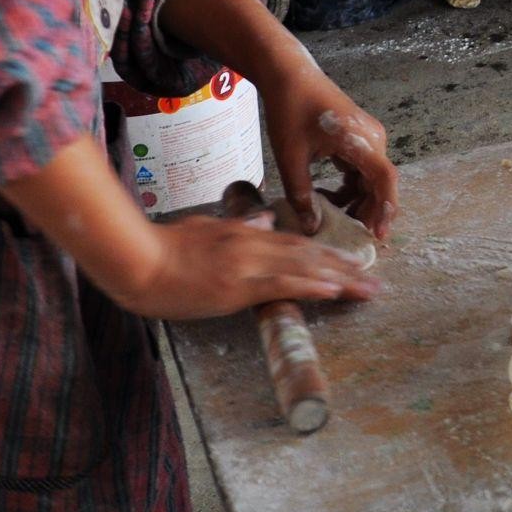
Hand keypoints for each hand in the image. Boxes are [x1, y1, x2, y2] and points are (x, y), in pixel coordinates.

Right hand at [101, 208, 380, 320]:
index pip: (296, 242)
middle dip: (344, 268)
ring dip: (339, 280)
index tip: (352, 261)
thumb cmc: (165, 245)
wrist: (138, 259)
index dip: (327, 253)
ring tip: (367, 288)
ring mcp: (247, 265)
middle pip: (309, 255)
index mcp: (247, 234)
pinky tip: (334, 291)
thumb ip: (241, 225)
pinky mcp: (237, 286)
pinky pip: (282, 285)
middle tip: (374, 279)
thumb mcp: (208, 227)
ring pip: (303, 269)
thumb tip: (268, 220)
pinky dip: (311, 287)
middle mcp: (254, 246)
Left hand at [257, 58, 399, 239]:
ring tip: (329, 215)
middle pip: (379, 183)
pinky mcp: (358, 137)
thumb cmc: (290, 110)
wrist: (289, 75)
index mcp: (360, 140)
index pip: (384, 180)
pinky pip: (361, 169)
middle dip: (366, 211)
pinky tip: (326, 196)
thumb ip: (302, 195)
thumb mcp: (290, 157)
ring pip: (370, 179)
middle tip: (347, 234)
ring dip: (355, 200)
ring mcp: (367, 137)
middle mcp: (372, 139)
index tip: (378, 235)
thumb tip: (312, 227)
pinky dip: (349, 186)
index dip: (385, 209)